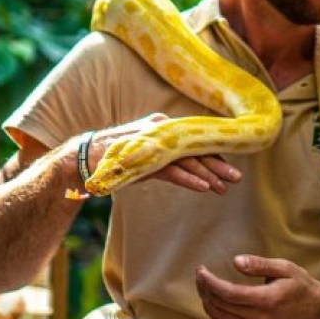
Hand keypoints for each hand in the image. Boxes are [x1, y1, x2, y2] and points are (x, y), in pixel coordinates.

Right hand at [90, 114, 241, 193]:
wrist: (81, 159)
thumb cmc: (118, 159)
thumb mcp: (148, 157)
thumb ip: (169, 159)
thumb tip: (196, 169)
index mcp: (163, 130)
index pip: (194, 143)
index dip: (213, 156)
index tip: (230, 169)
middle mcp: (160, 134)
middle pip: (194, 150)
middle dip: (217, 165)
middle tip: (238, 178)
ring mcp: (151, 147)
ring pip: (186, 160)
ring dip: (208, 174)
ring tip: (224, 186)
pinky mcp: (141, 161)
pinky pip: (170, 171)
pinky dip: (189, 179)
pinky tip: (204, 187)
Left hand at [195, 254, 319, 318]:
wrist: (315, 309)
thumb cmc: (301, 285)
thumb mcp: (285, 268)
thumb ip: (260, 265)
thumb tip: (235, 261)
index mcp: (266, 300)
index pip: (228, 293)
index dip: (210, 282)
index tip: (201, 270)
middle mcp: (259, 318)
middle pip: (221, 305)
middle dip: (205, 289)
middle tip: (200, 274)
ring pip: (221, 317)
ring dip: (207, 301)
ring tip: (203, 286)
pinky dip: (215, 313)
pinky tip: (212, 301)